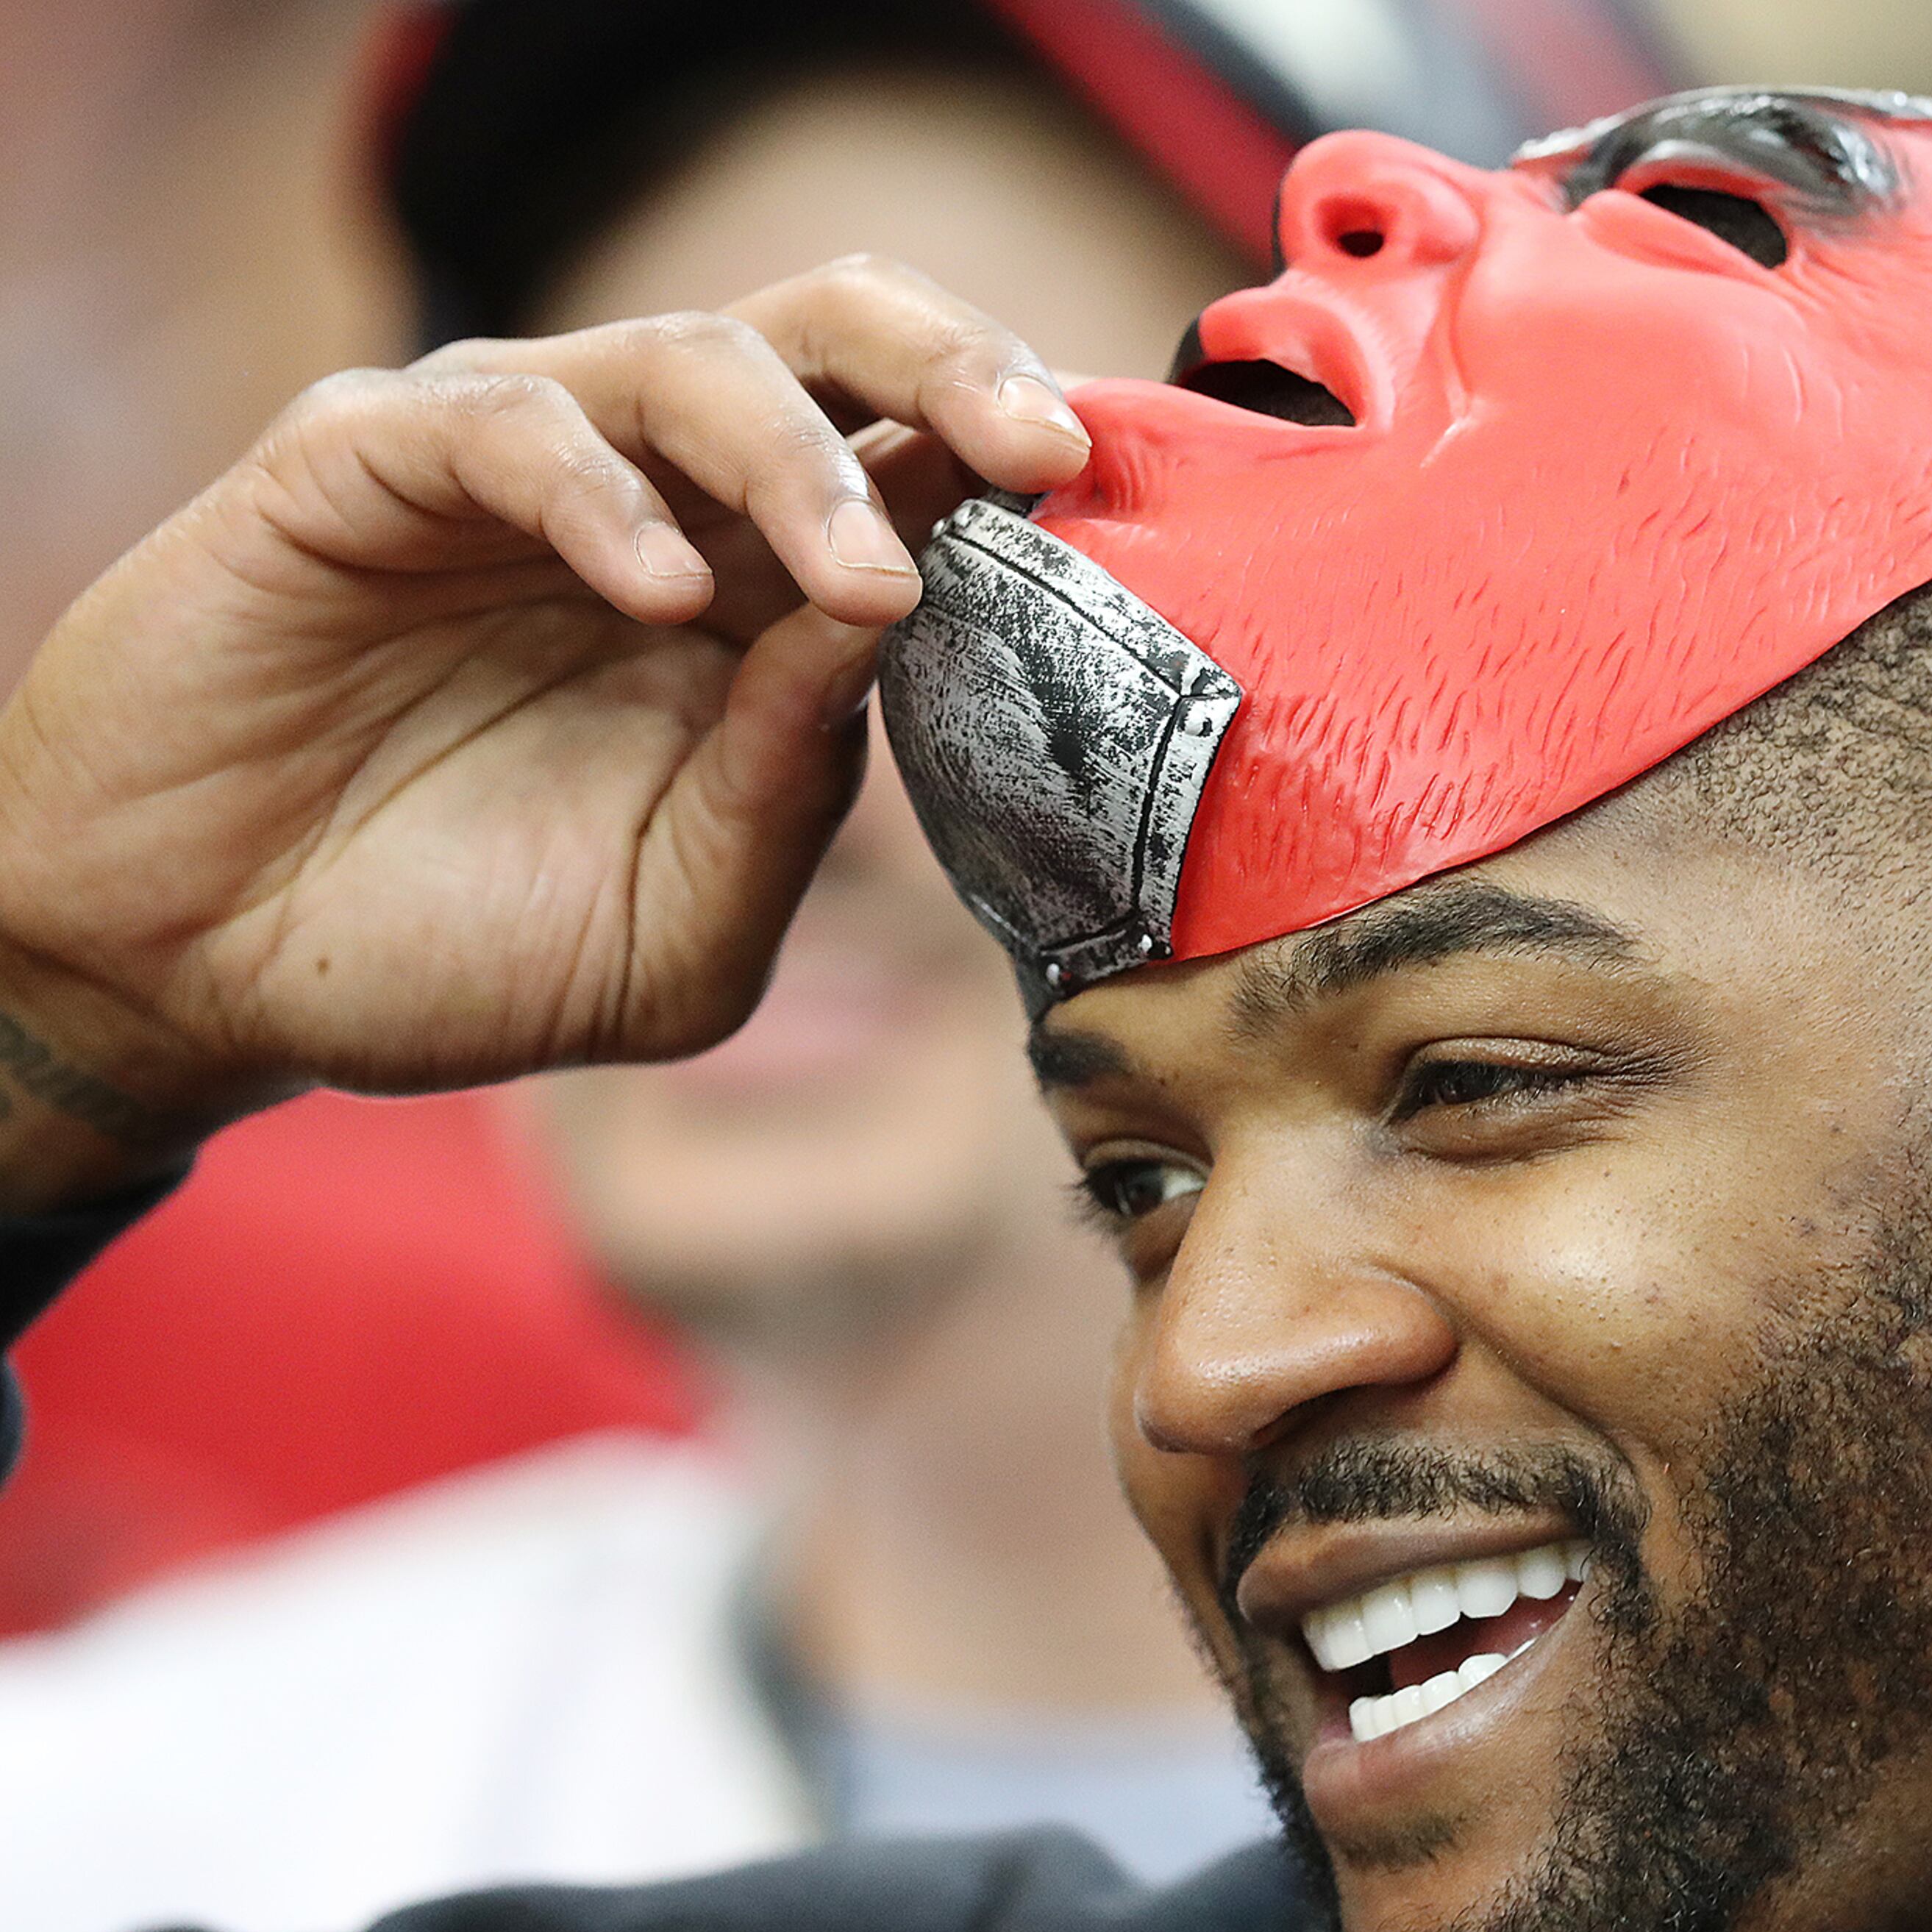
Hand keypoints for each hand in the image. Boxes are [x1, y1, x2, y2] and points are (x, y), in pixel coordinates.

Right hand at [0, 256, 1089, 1208]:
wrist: (205, 973)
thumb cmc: (452, 949)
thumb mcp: (677, 929)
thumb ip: (791, 798)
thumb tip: (897, 630)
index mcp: (754, 598)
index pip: (915, 467)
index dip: (1014, 471)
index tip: (1111, 516)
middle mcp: (656, 502)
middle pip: (833, 343)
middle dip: (959, 369)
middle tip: (1044, 451)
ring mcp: (511, 467)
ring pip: (690, 361)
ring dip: (803, 461)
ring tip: (869, 580)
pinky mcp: (361, 462)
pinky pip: (505, 423)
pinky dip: (602, 497)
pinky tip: (658, 593)